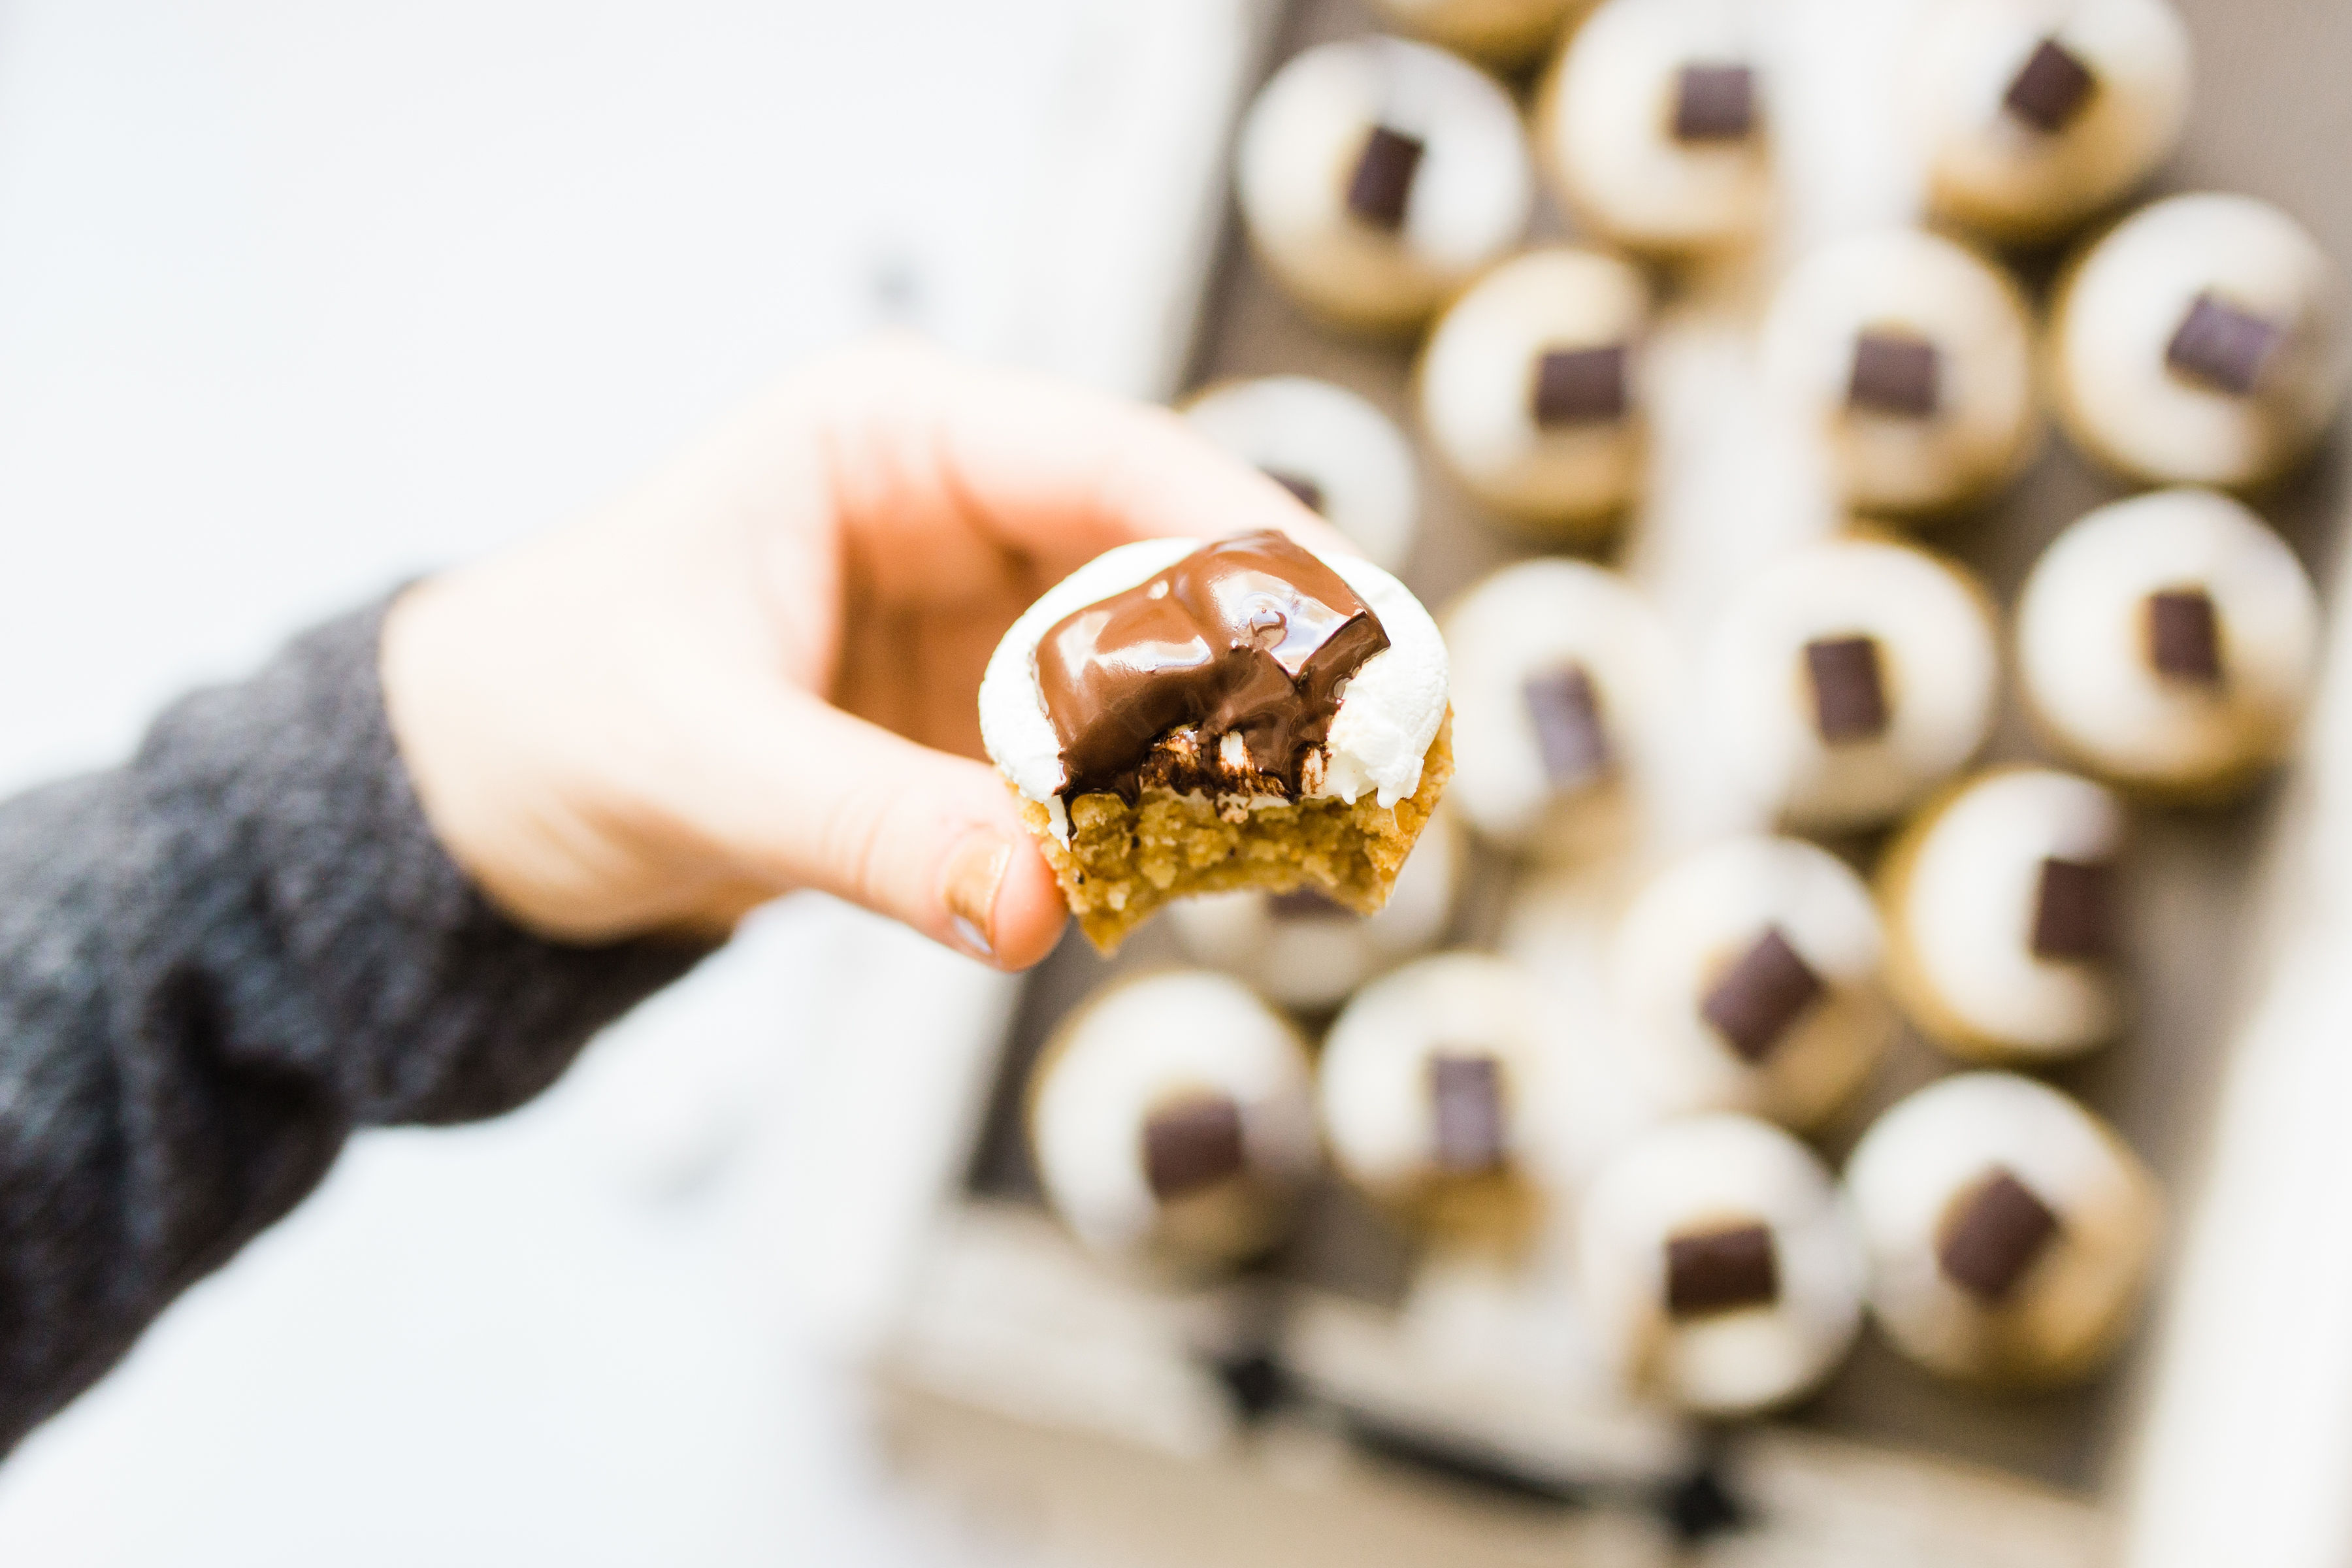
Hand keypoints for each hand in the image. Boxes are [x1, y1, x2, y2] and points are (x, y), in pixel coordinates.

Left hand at [378, 338, 1339, 968]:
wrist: (479, 804)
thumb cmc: (546, 718)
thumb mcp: (694, 762)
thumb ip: (867, 826)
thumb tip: (1038, 909)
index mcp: (884, 444)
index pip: (1107, 461)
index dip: (1246, 540)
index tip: (1353, 627)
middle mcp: (952, 515)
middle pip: (1163, 569)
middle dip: (1267, 665)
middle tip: (1370, 766)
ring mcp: (976, 625)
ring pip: (1154, 673)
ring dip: (1235, 753)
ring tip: (1336, 840)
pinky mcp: (975, 728)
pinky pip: (1104, 765)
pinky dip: (1169, 817)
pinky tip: (1239, 875)